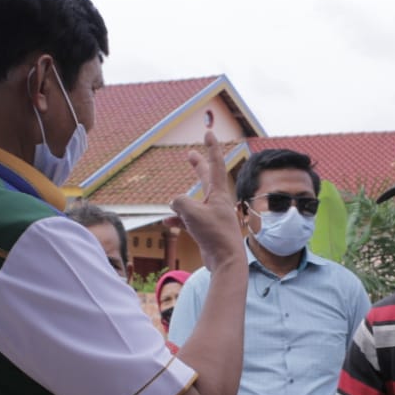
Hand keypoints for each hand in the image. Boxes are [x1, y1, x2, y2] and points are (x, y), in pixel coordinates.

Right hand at [167, 132, 244, 272]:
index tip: (208, 133)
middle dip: (198, 166)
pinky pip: (189, 220)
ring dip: (180, 205)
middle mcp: (217, 202)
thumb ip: (179, 202)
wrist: (226, 261)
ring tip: (172, 211)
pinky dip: (178, 220)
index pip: (216, 164)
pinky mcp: (207, 230)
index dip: (212, 148)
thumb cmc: (214, 235)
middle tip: (190, 155)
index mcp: (219, 193)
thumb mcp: (191, 212)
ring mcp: (212, 216)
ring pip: (194, 203)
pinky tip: (167, 223)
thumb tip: (175, 204)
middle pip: (207, 179)